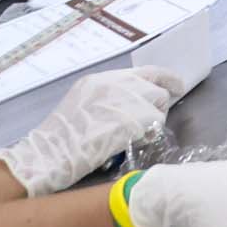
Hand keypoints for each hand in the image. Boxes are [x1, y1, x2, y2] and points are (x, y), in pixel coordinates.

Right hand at [0, 66, 191, 195]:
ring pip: (159, 105)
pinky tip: (133, 141)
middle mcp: (118, 83)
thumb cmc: (62, 137)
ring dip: (153, 120)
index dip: (164, 79)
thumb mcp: (82, 102)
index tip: (175, 87)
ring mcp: (129, 98)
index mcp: (102, 79)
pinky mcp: (137, 117)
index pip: (145, 72)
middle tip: (149, 120)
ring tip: (135, 134)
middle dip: (157, 104)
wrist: (52, 153)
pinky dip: (149, 134)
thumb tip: (134, 101)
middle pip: (157, 87)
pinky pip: (156, 123)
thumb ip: (108, 96)